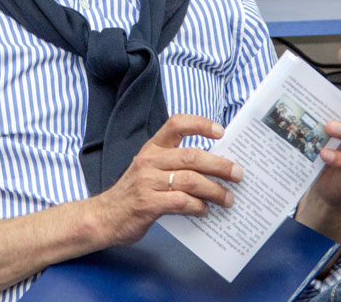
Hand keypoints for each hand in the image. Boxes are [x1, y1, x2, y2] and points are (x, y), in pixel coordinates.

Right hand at [92, 113, 243, 246]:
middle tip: (238, 174)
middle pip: (192, 156)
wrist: (103, 217)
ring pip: (190, 180)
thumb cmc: (133, 193)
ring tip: (228, 198)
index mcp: (151, 148)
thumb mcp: (149, 170)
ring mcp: (147, 182)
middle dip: (220, 165)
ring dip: (215, 190)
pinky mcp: (147, 204)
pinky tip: (205, 211)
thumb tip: (215, 169)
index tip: (221, 132)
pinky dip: (198, 207)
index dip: (200, 124)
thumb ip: (175, 165)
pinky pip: (181, 202)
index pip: (176, 124)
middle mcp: (149, 161)